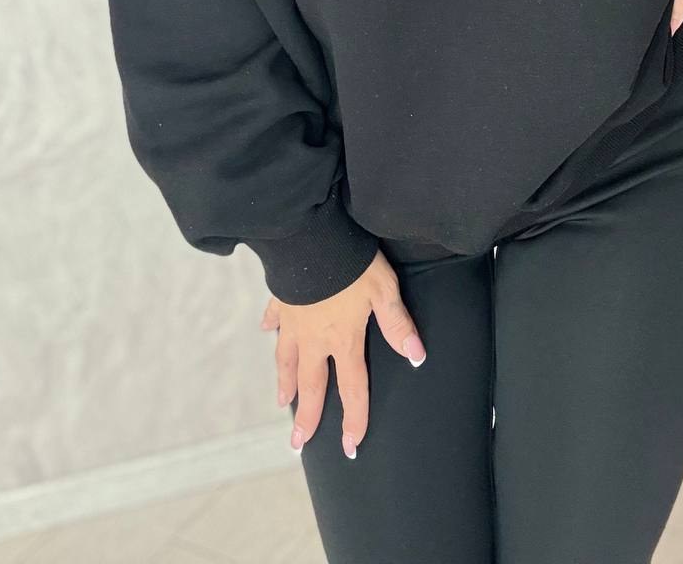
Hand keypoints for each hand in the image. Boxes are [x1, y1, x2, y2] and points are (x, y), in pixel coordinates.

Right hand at [259, 249, 425, 459]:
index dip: (353, 418)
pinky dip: (270, 327)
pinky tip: (266, 331)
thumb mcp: (383, 291)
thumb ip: (397, 324)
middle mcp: (315, 338)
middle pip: (312, 385)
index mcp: (343, 339)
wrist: (309, 237)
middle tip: (298, 442)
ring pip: (287, 359)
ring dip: (286, 382)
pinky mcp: (281, 299)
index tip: (350, 446)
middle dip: (307, 417)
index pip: (352, 387)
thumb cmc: (351, 263)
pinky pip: (274, 318)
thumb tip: (417, 356)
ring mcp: (294, 320)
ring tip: (283, 401)